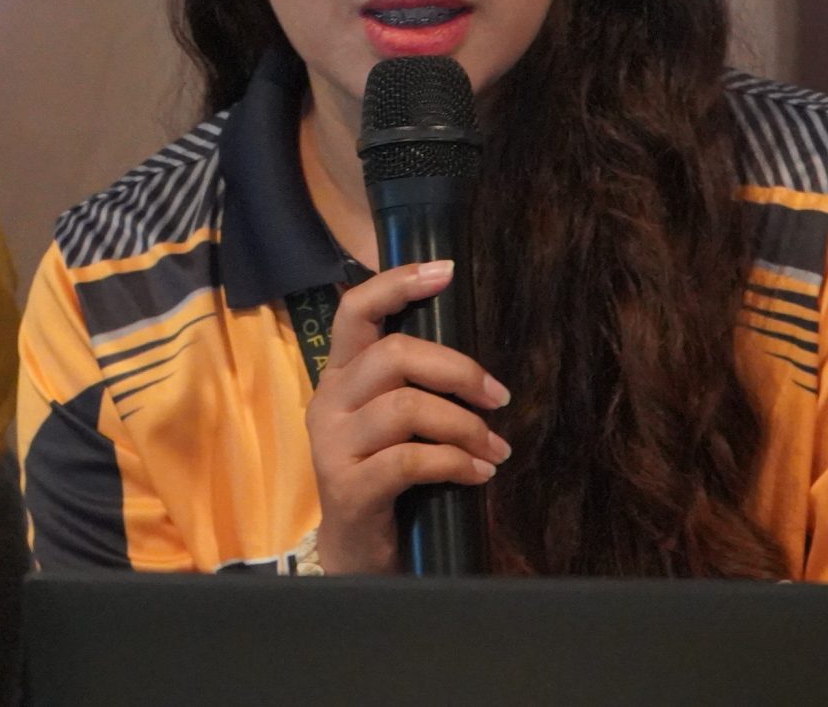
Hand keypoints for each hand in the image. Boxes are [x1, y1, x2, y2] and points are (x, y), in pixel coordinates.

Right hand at [306, 259, 511, 574]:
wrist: (356, 556)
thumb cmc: (386, 479)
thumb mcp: (393, 423)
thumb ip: (413, 384)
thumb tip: (475, 357)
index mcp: (341, 375)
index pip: (356, 309)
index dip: (399, 283)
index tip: (446, 271)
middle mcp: (328, 401)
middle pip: (394, 354)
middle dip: (458, 370)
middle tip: (499, 396)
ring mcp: (332, 445)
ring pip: (406, 407)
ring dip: (464, 425)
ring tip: (494, 449)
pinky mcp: (347, 487)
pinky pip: (409, 460)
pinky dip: (454, 462)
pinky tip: (478, 474)